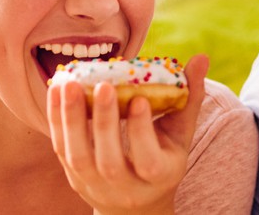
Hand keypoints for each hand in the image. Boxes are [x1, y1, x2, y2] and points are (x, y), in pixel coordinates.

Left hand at [47, 55, 208, 214]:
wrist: (136, 203)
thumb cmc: (164, 157)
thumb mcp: (181, 134)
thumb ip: (190, 97)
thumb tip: (201, 58)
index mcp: (158, 177)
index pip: (148, 160)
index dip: (141, 131)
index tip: (138, 98)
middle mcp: (125, 188)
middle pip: (110, 161)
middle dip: (104, 122)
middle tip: (103, 85)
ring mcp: (95, 185)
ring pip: (79, 157)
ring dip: (71, 119)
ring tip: (69, 84)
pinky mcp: (73, 177)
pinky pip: (61, 150)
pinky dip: (57, 120)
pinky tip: (57, 91)